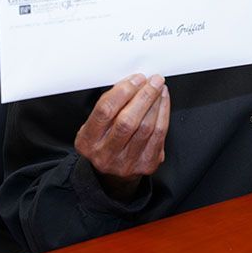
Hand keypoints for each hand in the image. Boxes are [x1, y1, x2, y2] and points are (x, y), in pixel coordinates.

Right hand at [74, 73, 170, 200]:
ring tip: (158, 88)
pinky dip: (163, 113)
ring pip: (146, 127)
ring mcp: (127, 163)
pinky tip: (162, 101)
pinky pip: (159, 135)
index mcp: (88, 141)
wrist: (113, 173)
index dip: (123, 91)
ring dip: (155, 103)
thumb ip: (110, 105)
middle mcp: (105, 155)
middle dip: (143, 96)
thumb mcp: (95, 125)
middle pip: (127, 121)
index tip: (136, 79)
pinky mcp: (147, 165)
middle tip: (153, 80)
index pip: (105, 111)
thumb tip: (133, 82)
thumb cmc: (105, 141)